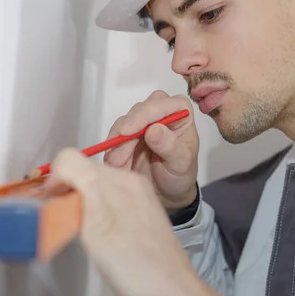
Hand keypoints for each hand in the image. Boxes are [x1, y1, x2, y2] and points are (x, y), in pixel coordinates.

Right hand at [44, 149, 219, 295]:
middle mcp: (131, 182)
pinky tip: (99, 232)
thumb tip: (61, 165)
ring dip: (80, 200)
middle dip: (66, 190)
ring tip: (81, 227)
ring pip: (94, 184)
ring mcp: (137, 194)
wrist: (171, 288)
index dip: (53, 180)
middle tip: (62, 217)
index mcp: (121, 180)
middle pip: (83, 169)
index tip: (51, 202)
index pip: (71, 159)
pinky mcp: (140, 209)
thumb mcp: (99, 226)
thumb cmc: (139, 267)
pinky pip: (108, 197)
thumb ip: (82, 187)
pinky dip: (95, 209)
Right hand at [104, 91, 198, 211]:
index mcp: (181, 112)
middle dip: (127, 133)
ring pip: (124, 123)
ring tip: (119, 166)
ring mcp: (144, 121)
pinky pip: (115, 135)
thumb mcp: (181, 164)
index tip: (128, 131)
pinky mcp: (129, 132)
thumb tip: (154, 130)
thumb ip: (170, 146)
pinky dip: (113, 150)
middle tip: (119, 157)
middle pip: (140, 111)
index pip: (162, 104)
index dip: (144, 115)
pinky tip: (116, 165)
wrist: (168, 191)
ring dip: (118, 144)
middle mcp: (162, 111)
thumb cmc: (180, 174)